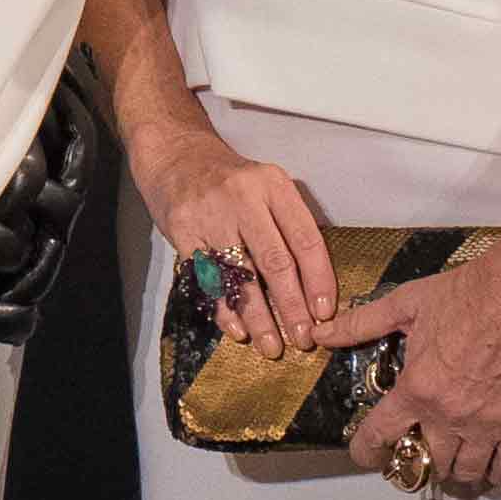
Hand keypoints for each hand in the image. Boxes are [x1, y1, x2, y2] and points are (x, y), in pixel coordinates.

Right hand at [140, 122, 334, 361]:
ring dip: (259, 317)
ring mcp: (210, 215)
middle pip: (276, 262)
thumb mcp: (266, 184)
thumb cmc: (228, 178)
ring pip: (241, 276)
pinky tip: (237, 330)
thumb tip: (313, 282)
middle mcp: (244, 198)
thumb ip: (287, 222)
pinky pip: (208, 279)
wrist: (175, 154)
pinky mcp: (183, 232)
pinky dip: (224, 308)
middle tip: (303, 338)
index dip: (319, 280)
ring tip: (271, 345)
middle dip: (292, 306)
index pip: (305, 239)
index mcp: (273, 186)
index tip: (326, 312)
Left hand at [333, 231, 500, 499]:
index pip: (379, 436)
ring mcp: (486, 423)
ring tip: (452, 463)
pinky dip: (497, 474)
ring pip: (466, 471)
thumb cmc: (467, 293)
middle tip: (419, 452)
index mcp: (416, 389)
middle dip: (419, 460)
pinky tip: (490, 470)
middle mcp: (448, 415)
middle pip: (428, 461)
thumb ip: (362, 324)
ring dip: (455, 472)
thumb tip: (322, 333)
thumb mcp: (406, 304)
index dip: (366, 452)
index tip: (365, 456)